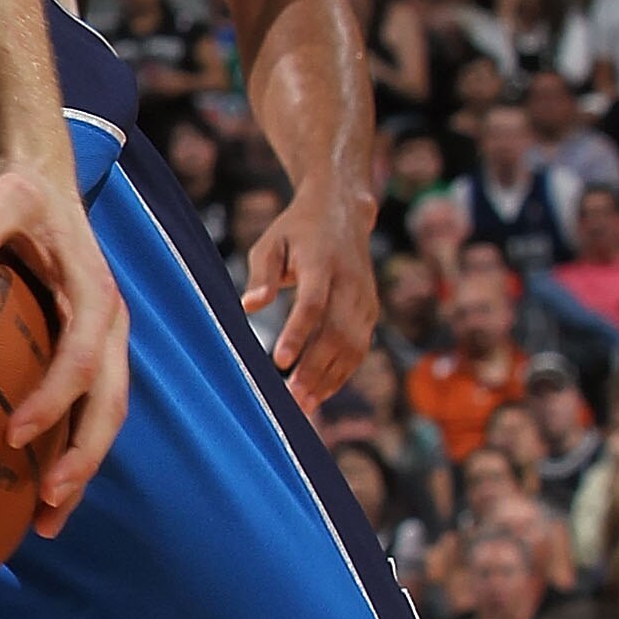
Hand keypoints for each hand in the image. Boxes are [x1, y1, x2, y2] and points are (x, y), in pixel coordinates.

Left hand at [0, 164, 130, 536]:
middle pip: (107, 406)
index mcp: (95, 297)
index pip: (79, 361)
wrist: (44, 181)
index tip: (12, 435)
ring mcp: (99, 344)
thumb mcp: (5, 195)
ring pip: (102, 418)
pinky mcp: (83, 352)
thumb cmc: (22, 192)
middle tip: (45, 506)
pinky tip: (30, 489)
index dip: (52, 401)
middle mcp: (107, 328)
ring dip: (80, 469)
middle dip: (82, 459)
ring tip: (45, 521)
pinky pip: (83, 409)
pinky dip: (65, 448)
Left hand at [242, 186, 378, 409]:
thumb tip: (248, 306)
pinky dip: (342, 373)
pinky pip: (359, 348)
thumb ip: (261, 273)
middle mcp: (350, 283)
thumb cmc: (297, 230)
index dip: (297, 333)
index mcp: (323, 263)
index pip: (313, 303)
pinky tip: (320, 393)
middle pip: (336, 333)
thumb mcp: (271, 241)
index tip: (279, 359)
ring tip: (304, 405)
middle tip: (291, 398)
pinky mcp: (370, 311)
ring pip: (352, 347)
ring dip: (329, 379)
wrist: (344, 213)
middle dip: (314, 368)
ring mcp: (365, 299)